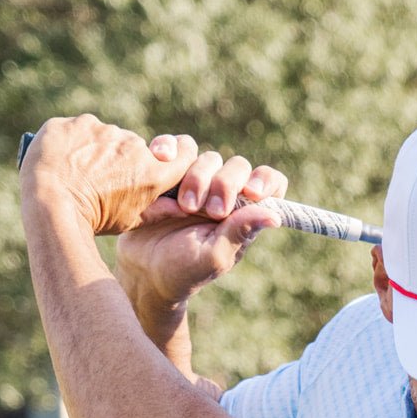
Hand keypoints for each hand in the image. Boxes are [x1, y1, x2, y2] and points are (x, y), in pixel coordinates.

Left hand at [20, 115, 202, 235]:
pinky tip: (64, 160)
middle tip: (102, 181)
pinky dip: (75, 141)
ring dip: (98, 150)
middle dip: (124, 160)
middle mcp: (134, 146)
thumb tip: (182, 208)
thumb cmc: (94, 219)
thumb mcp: (131, 221)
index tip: (163, 163)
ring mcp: (106, 130)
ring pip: (107, 137)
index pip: (182, 154)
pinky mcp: (79, 122)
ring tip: (79, 173)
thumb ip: (159, 210)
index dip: (175, 157)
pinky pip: (81, 129)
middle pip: (135, 149)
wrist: (52, 204)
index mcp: (152, 172)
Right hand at [116, 139, 286, 307]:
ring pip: (207, 156)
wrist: (141, 269)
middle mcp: (223, 193)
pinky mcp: (168, 171)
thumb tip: (275, 217)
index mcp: (243, 214)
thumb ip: (240, 233)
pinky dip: (168, 147)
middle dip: (224, 185)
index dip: (265, 180)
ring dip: (196, 178)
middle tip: (210, 212)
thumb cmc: (183, 270)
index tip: (251, 192)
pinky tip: (162, 159)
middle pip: (237, 166)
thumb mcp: (213, 257)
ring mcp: (196, 179)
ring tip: (182, 207)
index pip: (270, 184)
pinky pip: (174, 146)